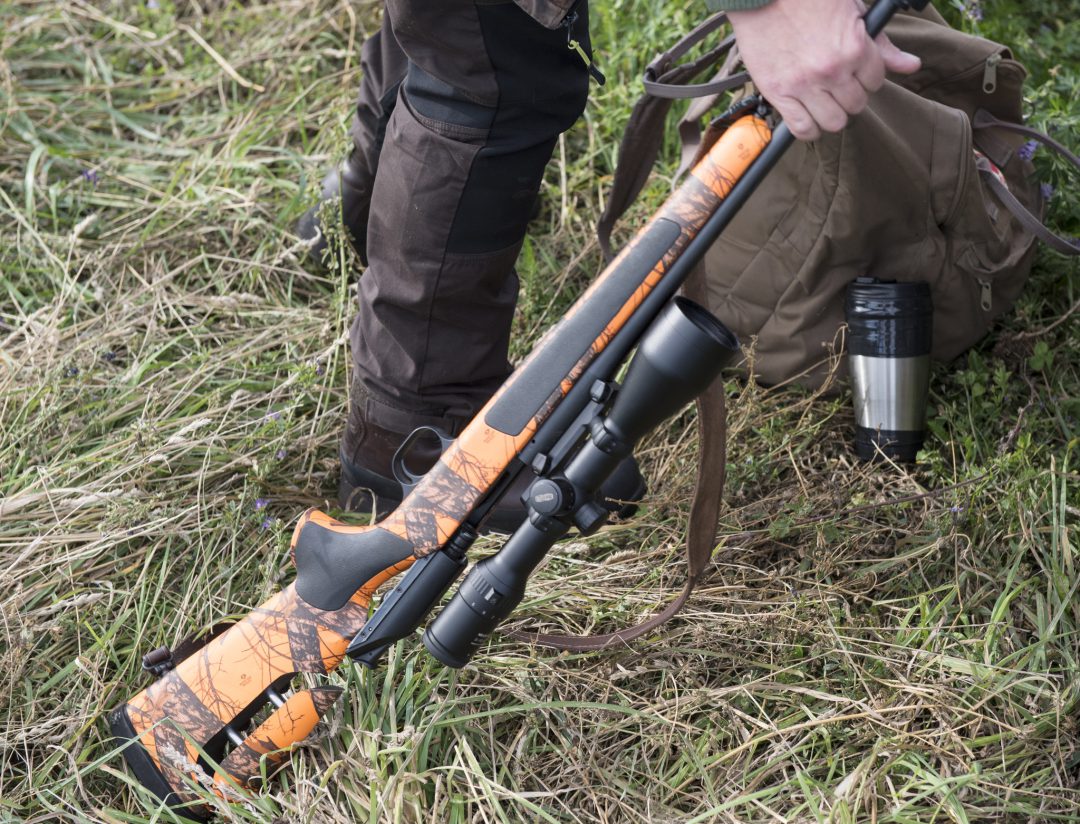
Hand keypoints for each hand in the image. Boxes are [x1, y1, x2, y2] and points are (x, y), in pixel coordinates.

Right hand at [728, 0, 920, 140]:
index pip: (875, 82)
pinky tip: (809, 119)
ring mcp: (804, 85)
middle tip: (837, 86)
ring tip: (823, 103)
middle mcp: (832, 70)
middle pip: (856, 105)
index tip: (854, 72)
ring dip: (831, 115)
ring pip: (833, 122)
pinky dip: (808, 129)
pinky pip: (802, 128)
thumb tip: (911, 66)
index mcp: (855, 47)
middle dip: (850, 96)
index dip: (866, 77)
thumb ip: (881, 44)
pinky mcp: (779, 93)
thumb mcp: (853, 12)